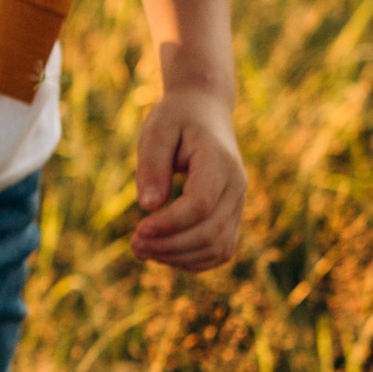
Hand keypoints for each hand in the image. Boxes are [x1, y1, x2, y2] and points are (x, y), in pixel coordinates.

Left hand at [130, 85, 245, 271]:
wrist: (205, 111)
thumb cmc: (176, 119)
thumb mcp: (156, 131)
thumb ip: (151, 165)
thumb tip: (148, 207)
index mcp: (219, 161)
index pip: (199, 205)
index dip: (168, 224)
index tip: (138, 230)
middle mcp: (237, 185)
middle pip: (209, 232)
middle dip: (168, 246)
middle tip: (133, 245)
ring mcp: (239, 203)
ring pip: (218, 248)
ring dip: (178, 257)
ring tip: (142, 250)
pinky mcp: (233, 216)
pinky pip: (220, 251)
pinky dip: (192, 260)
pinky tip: (163, 252)